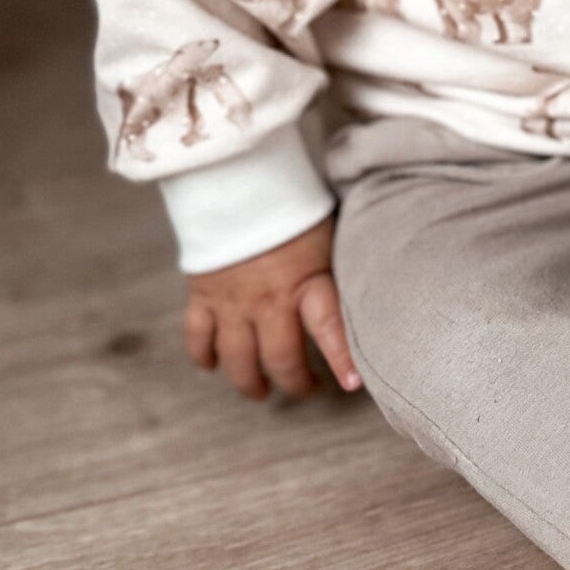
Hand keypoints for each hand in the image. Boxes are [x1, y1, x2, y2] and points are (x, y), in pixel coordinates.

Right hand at [183, 215, 361, 401]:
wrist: (236, 178)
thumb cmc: (291, 206)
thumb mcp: (327, 236)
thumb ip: (337, 271)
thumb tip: (371, 290)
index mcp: (306, 281)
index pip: (329, 329)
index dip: (342, 360)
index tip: (353, 385)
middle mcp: (269, 299)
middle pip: (280, 359)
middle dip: (295, 383)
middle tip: (306, 389)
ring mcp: (232, 301)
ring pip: (238, 360)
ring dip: (250, 383)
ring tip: (261, 391)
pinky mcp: (202, 295)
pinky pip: (198, 338)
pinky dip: (204, 357)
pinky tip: (213, 366)